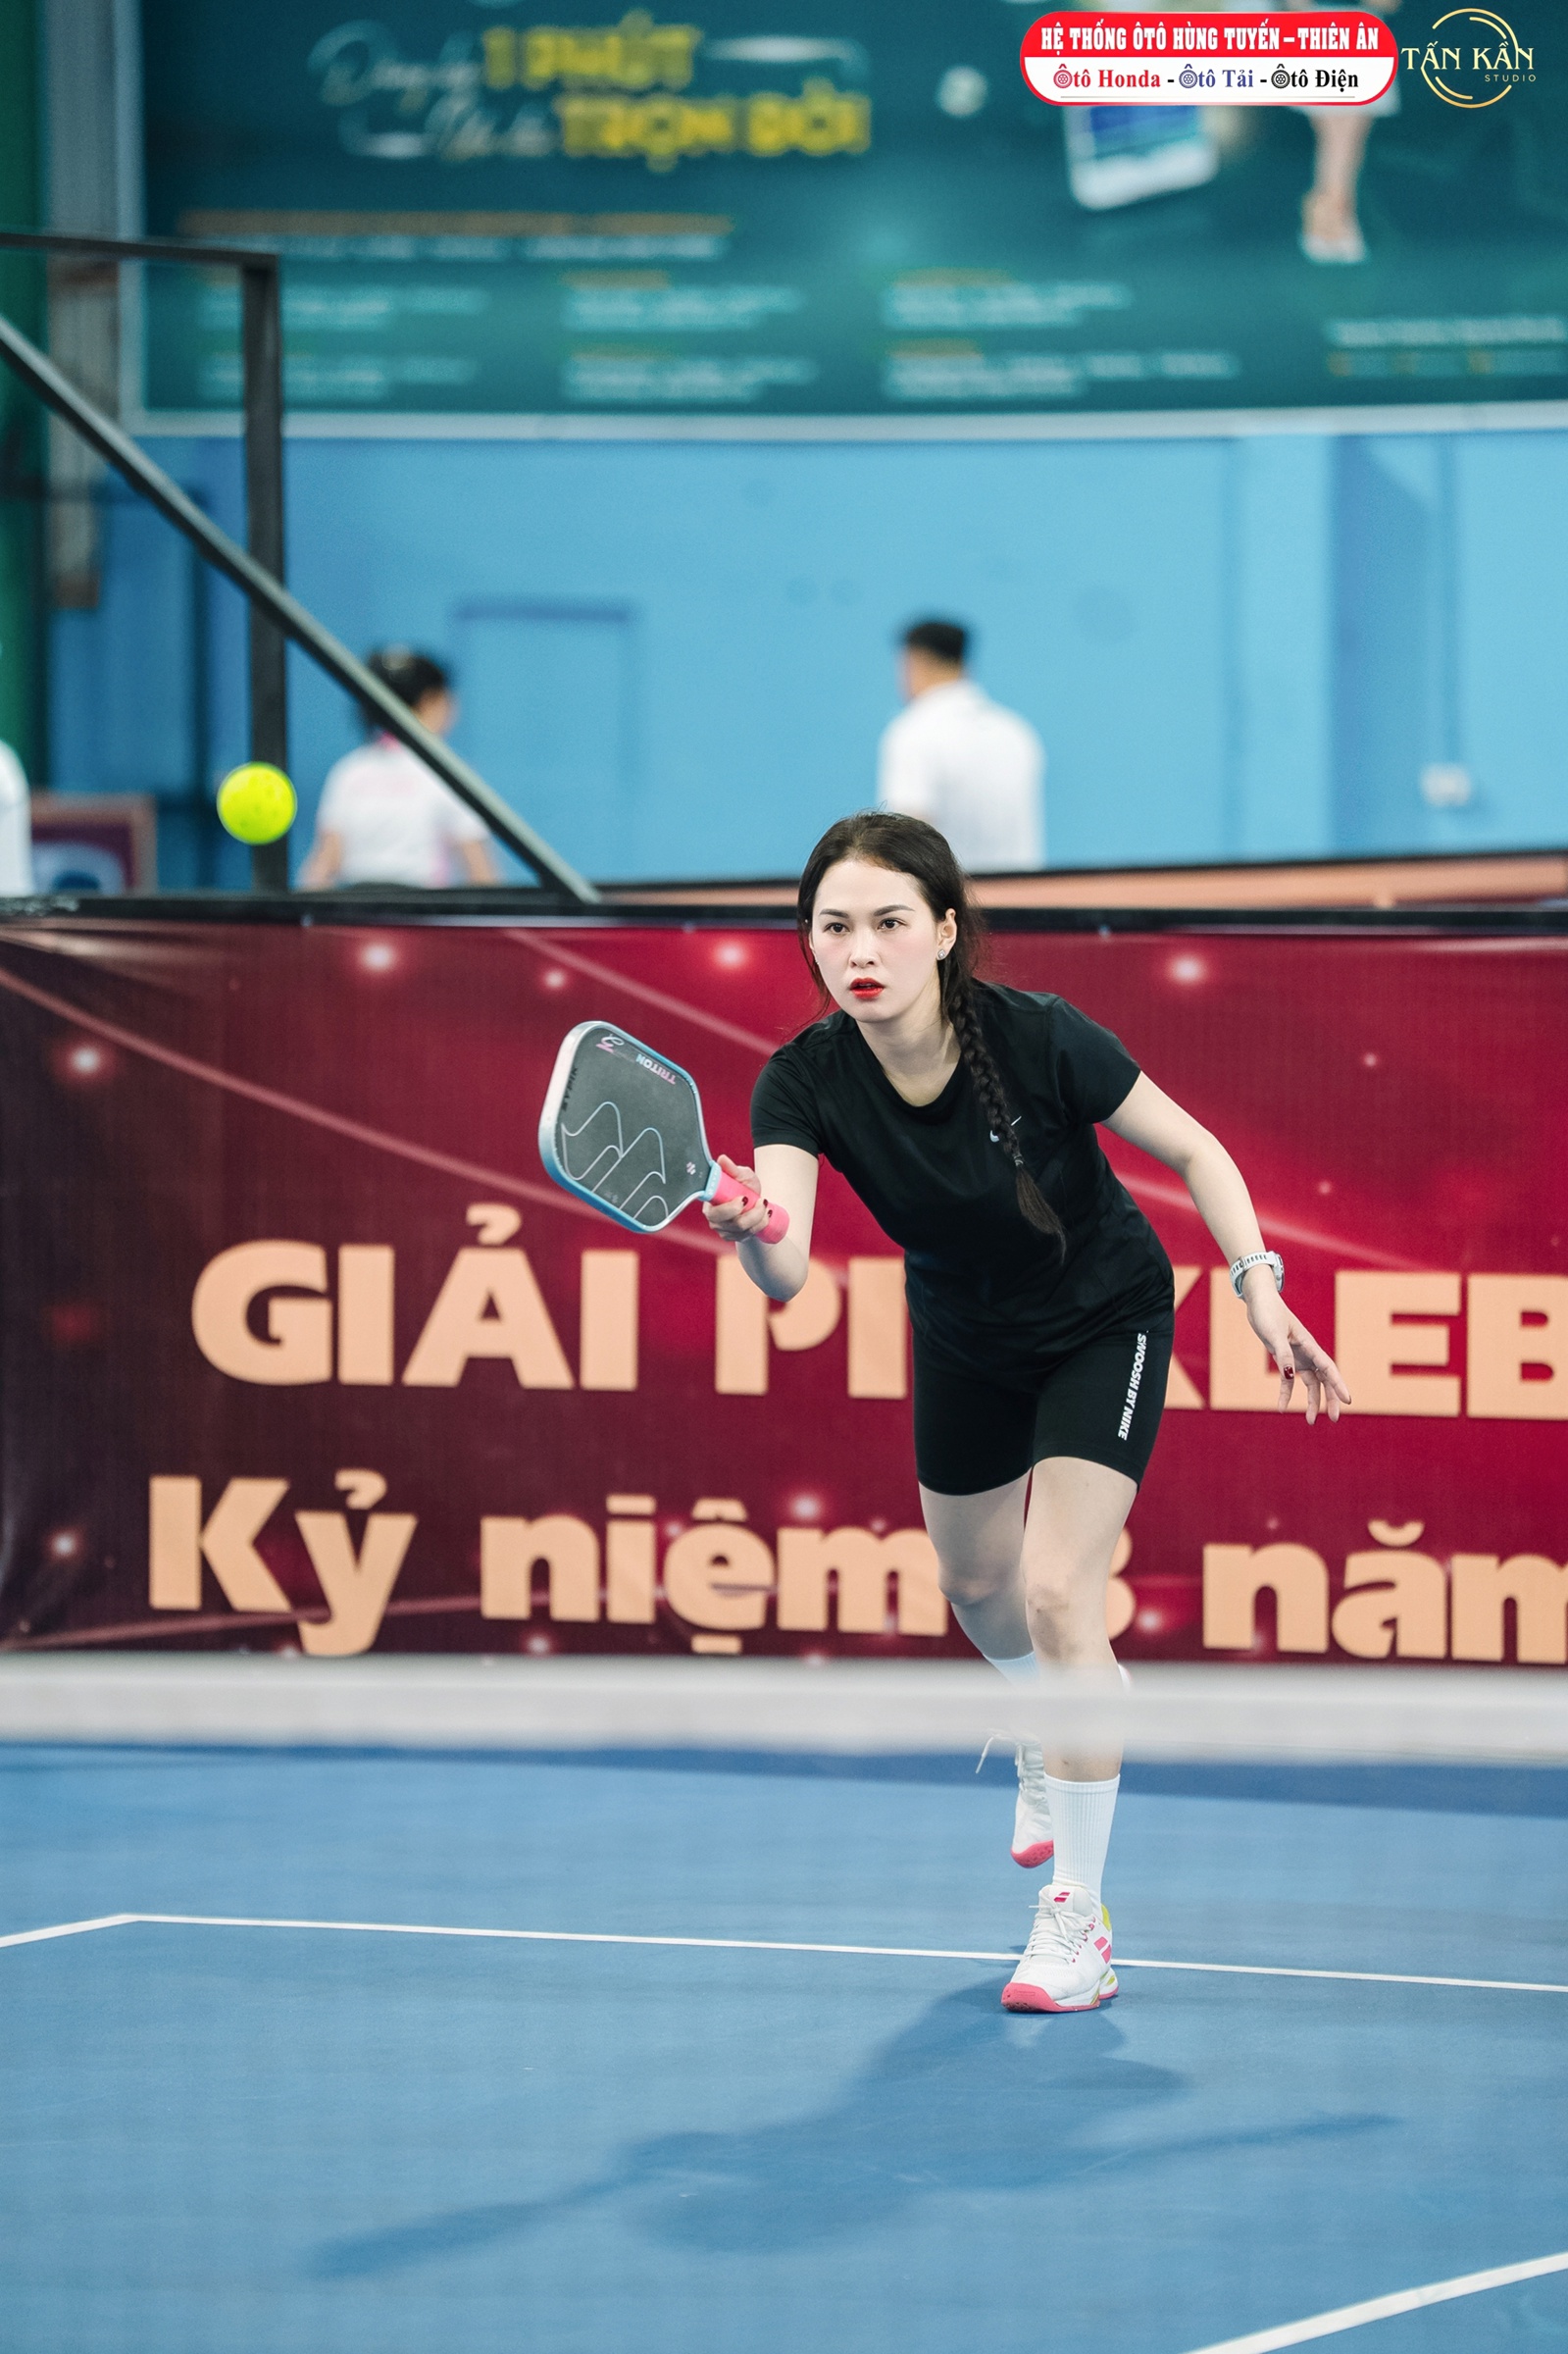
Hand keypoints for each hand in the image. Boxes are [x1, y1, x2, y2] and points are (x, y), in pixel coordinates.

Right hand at [701, 1153, 772, 1241]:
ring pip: (743, 1229)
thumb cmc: (743, 1186)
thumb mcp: (740, 1175)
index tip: (745, 1198)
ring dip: (759, 1216)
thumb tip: (722, 1159)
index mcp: (710, 1203)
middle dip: (750, 1213)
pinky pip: (749, 1234)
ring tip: (765, 1204)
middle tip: (761, 1200)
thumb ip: (731, 1168)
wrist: (753, 1201)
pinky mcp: (734, 1237)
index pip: (714, 1212)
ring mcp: (724, 1230)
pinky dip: (761, 1223)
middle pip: (731, 1223)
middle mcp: (714, 1220)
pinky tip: (766, 1214)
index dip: (730, 1208)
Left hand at [1242, 1269, 1351, 1424]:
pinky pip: (1289, 1381)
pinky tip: (1282, 1407)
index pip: (1329, 1368)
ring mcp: (1298, 1356)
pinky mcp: (1286, 1358)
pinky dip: (1286, 1393)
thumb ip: (1283, 1354)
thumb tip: (1291, 1376)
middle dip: (1331, 1399)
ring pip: (1311, 1383)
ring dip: (1312, 1401)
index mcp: (1309, 1345)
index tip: (1348, 1400)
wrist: (1259, 1302)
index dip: (1339, 1385)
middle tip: (1334, 1418)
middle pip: (1325, 1379)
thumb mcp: (1274, 1334)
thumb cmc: (1268, 1313)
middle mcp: (1308, 1353)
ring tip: (1310, 1421)